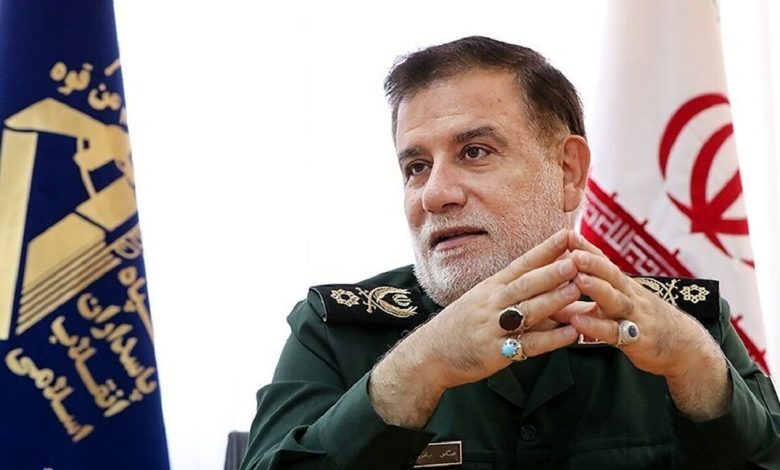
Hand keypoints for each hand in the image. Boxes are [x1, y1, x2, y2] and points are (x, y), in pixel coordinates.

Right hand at [369, 229, 582, 427]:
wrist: (431, 353)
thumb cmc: (462, 325)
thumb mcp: (482, 300)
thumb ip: (513, 291)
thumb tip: (549, 280)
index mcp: (491, 287)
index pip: (521, 264)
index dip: (545, 250)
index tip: (566, 234)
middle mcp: (492, 303)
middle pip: (525, 284)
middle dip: (552, 271)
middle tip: (577, 259)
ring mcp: (493, 327)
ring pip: (528, 311)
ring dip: (554, 300)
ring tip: (577, 290)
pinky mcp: (496, 352)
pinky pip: (528, 345)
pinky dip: (551, 339)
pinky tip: (571, 333)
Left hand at [559, 232, 723, 380]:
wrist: (685, 349)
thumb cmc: (644, 324)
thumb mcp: (617, 309)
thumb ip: (585, 304)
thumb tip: (552, 299)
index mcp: (624, 286)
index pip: (604, 262)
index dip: (587, 248)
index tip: (567, 234)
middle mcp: (630, 296)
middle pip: (612, 275)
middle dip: (592, 262)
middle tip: (572, 251)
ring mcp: (635, 317)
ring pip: (615, 299)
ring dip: (596, 288)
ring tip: (578, 277)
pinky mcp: (637, 339)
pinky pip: (614, 332)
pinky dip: (595, 326)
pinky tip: (578, 321)